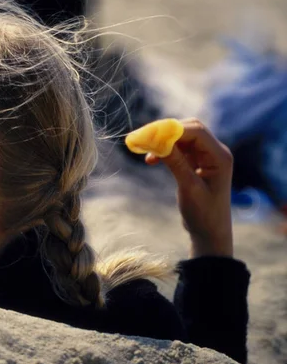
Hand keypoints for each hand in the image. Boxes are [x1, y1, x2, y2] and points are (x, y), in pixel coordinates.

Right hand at [145, 118, 233, 257]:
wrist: (210, 233)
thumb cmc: (203, 214)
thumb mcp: (188, 188)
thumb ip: (175, 162)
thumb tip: (158, 141)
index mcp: (219, 156)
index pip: (196, 131)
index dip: (172, 129)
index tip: (148, 135)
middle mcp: (215, 152)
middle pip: (189, 130)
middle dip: (166, 132)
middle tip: (143, 138)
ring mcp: (206, 157)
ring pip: (182, 138)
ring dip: (163, 142)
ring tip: (144, 150)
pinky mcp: (197, 163)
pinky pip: (179, 149)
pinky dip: (165, 151)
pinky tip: (151, 160)